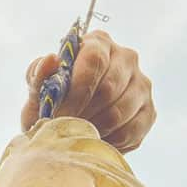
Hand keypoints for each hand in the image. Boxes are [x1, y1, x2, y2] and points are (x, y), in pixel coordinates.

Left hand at [20, 31, 155, 152]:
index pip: (94, 61)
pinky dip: (107, 143)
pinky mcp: (148, 113)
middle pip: (109, 89)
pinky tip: (95, 140)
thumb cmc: (52, 106)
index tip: (58, 115)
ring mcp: (141, 85)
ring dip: (93, 130)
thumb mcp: (38, 92)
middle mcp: (126, 58)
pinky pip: (129, 132)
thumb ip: (39, 75)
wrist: (69, 131)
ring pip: (118, 113)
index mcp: (98, 44)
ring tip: (78, 135)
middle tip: (66, 129)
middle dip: (82, 114)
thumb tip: (51, 60)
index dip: (76, 92)